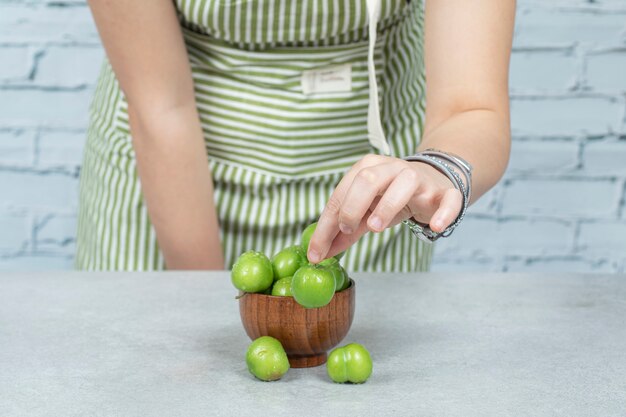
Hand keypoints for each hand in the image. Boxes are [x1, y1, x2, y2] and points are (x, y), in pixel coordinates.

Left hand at [307, 154, 462, 262]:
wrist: (434, 183)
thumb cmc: (392, 196)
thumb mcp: (365, 212)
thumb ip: (344, 232)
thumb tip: (318, 254)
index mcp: (367, 168)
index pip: (340, 194)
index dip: (326, 223)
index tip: (316, 251)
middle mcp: (392, 168)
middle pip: (368, 180)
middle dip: (352, 206)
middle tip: (347, 229)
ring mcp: (419, 179)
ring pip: (404, 183)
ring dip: (387, 206)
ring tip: (376, 227)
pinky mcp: (443, 193)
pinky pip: (448, 199)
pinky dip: (443, 213)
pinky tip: (434, 227)